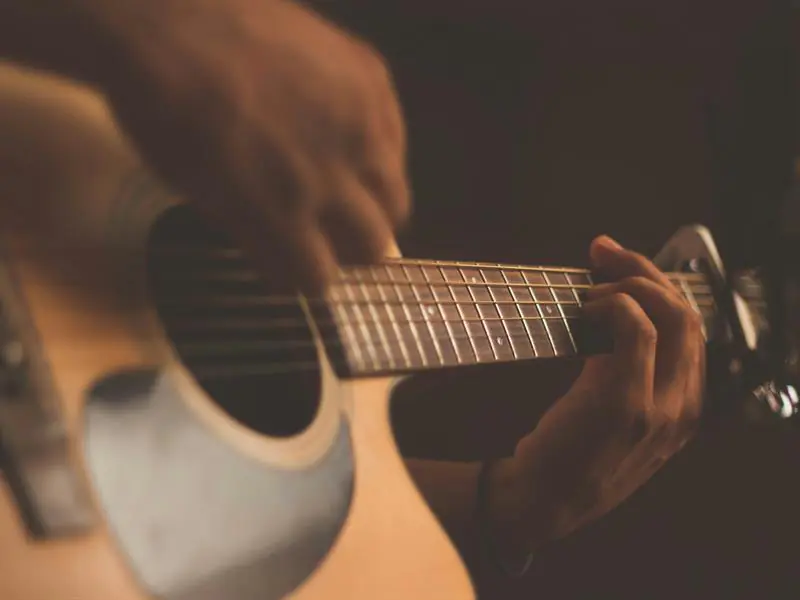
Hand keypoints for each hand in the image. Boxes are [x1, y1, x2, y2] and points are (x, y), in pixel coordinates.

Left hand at [90, 0, 409, 290]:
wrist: (173, 20)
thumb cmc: (166, 112)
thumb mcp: (199, 193)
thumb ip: (255, 235)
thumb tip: (289, 262)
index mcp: (281, 212)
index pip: (320, 279)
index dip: (308, 275)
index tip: (300, 262)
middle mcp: (333, 174)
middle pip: (374, 246)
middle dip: (350, 249)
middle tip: (329, 231)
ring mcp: (360, 124)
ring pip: (396, 198)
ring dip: (371, 205)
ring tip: (343, 184)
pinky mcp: (372, 80)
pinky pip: (395, 139)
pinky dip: (377, 153)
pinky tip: (345, 137)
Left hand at [491, 235, 704, 556]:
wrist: (541, 502)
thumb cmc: (568, 454)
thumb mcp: (616, 419)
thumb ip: (628, 373)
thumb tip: (613, 311)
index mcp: (684, 410)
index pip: (692, 330)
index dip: (659, 287)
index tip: (620, 265)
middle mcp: (683, 408)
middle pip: (688, 314)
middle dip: (647, 271)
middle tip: (605, 254)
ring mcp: (659, 407)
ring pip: (670, 315)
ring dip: (629, 284)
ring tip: (591, 287)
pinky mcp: (625, 402)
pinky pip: (635, 328)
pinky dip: (613, 305)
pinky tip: (586, 310)